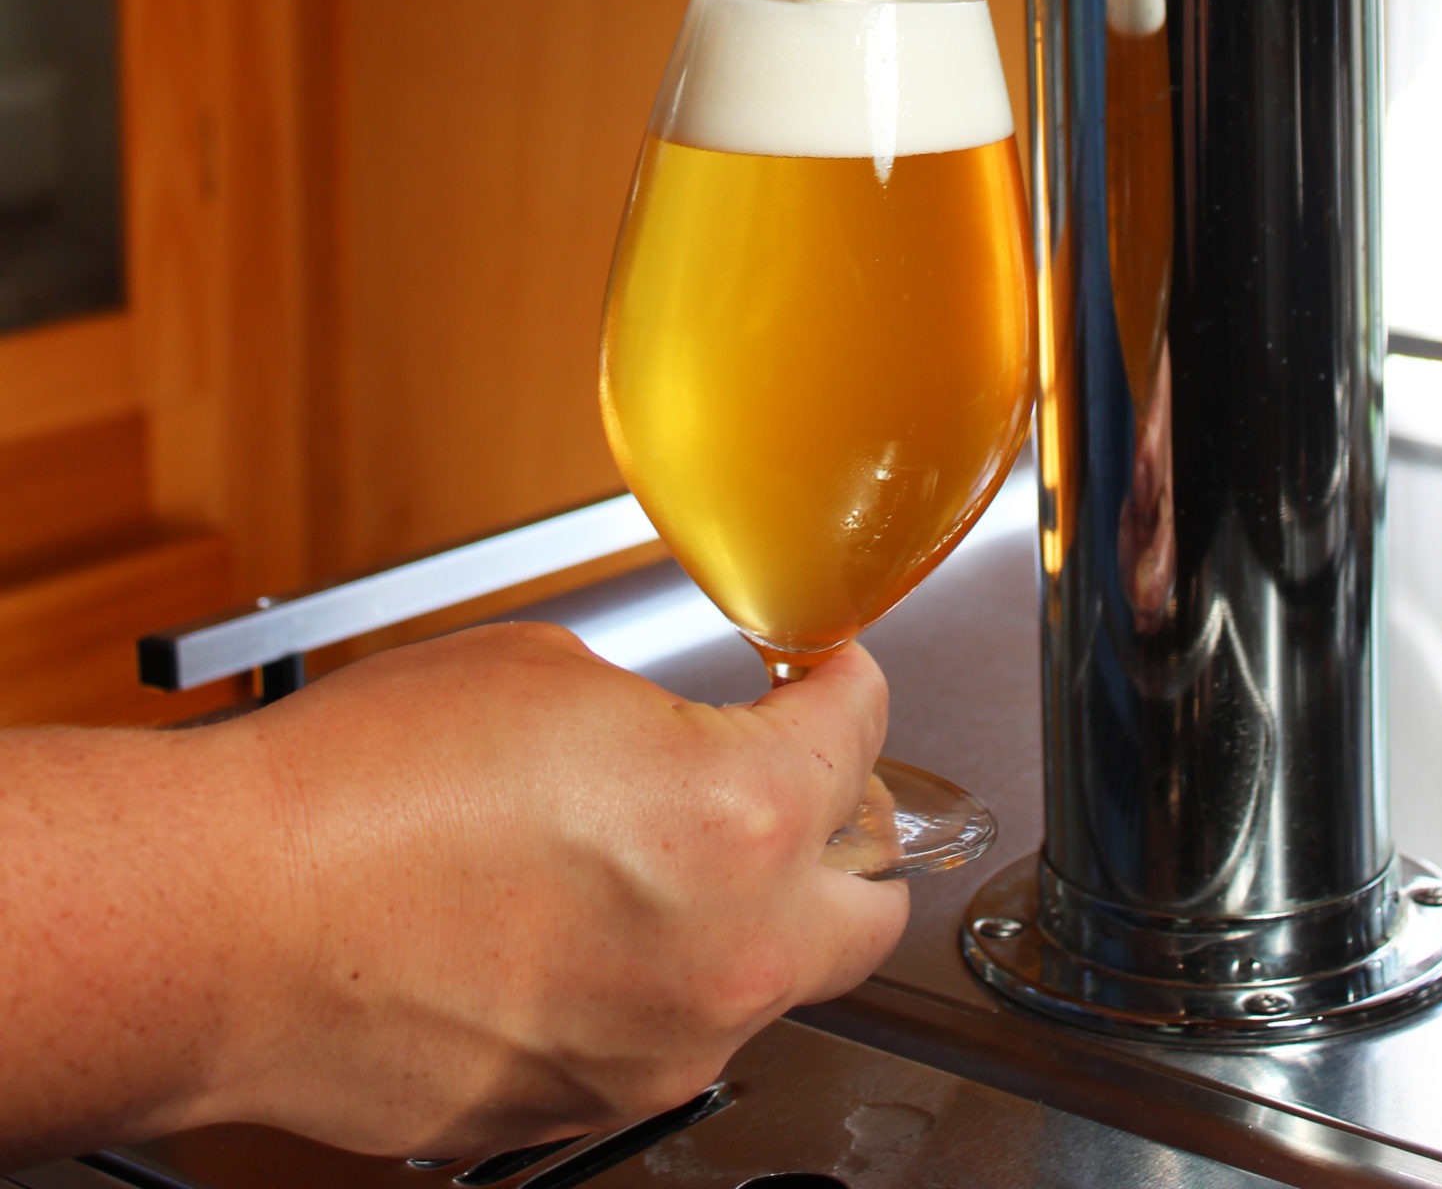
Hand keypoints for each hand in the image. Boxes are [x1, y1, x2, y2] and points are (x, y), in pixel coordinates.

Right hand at [0, 626, 905, 1163]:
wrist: (232, 922)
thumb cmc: (362, 790)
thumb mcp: (550, 671)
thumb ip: (663, 712)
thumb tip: (679, 733)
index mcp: (739, 819)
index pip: (861, 736)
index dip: (845, 682)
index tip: (827, 673)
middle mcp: (725, 958)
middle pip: (871, 903)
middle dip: (844, 830)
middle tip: (794, 775)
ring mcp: (657, 1052)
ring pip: (766, 981)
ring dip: (739, 914)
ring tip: (643, 848)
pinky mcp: (585, 1108)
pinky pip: (661, 1034)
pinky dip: (645, 979)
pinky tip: (563, 918)